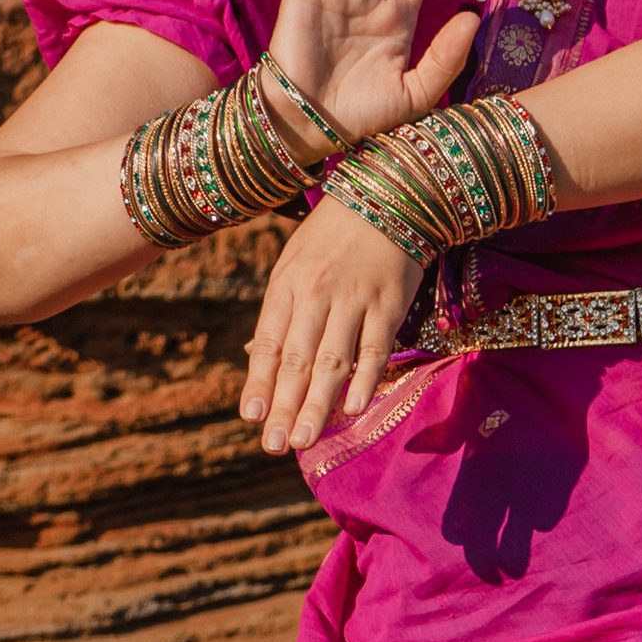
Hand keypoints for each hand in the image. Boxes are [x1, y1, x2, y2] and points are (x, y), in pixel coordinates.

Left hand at [241, 193, 426, 454]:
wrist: (389, 196)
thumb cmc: (333, 236)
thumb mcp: (294, 263)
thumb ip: (279, 312)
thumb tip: (253, 357)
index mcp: (286, 285)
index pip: (268, 342)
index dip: (258, 381)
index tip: (251, 417)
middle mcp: (316, 294)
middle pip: (296, 360)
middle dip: (283, 406)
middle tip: (275, 445)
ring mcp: (354, 299)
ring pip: (333, 360)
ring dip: (317, 404)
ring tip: (303, 439)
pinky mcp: (389, 303)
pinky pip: (375, 348)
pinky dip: (364, 379)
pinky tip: (353, 408)